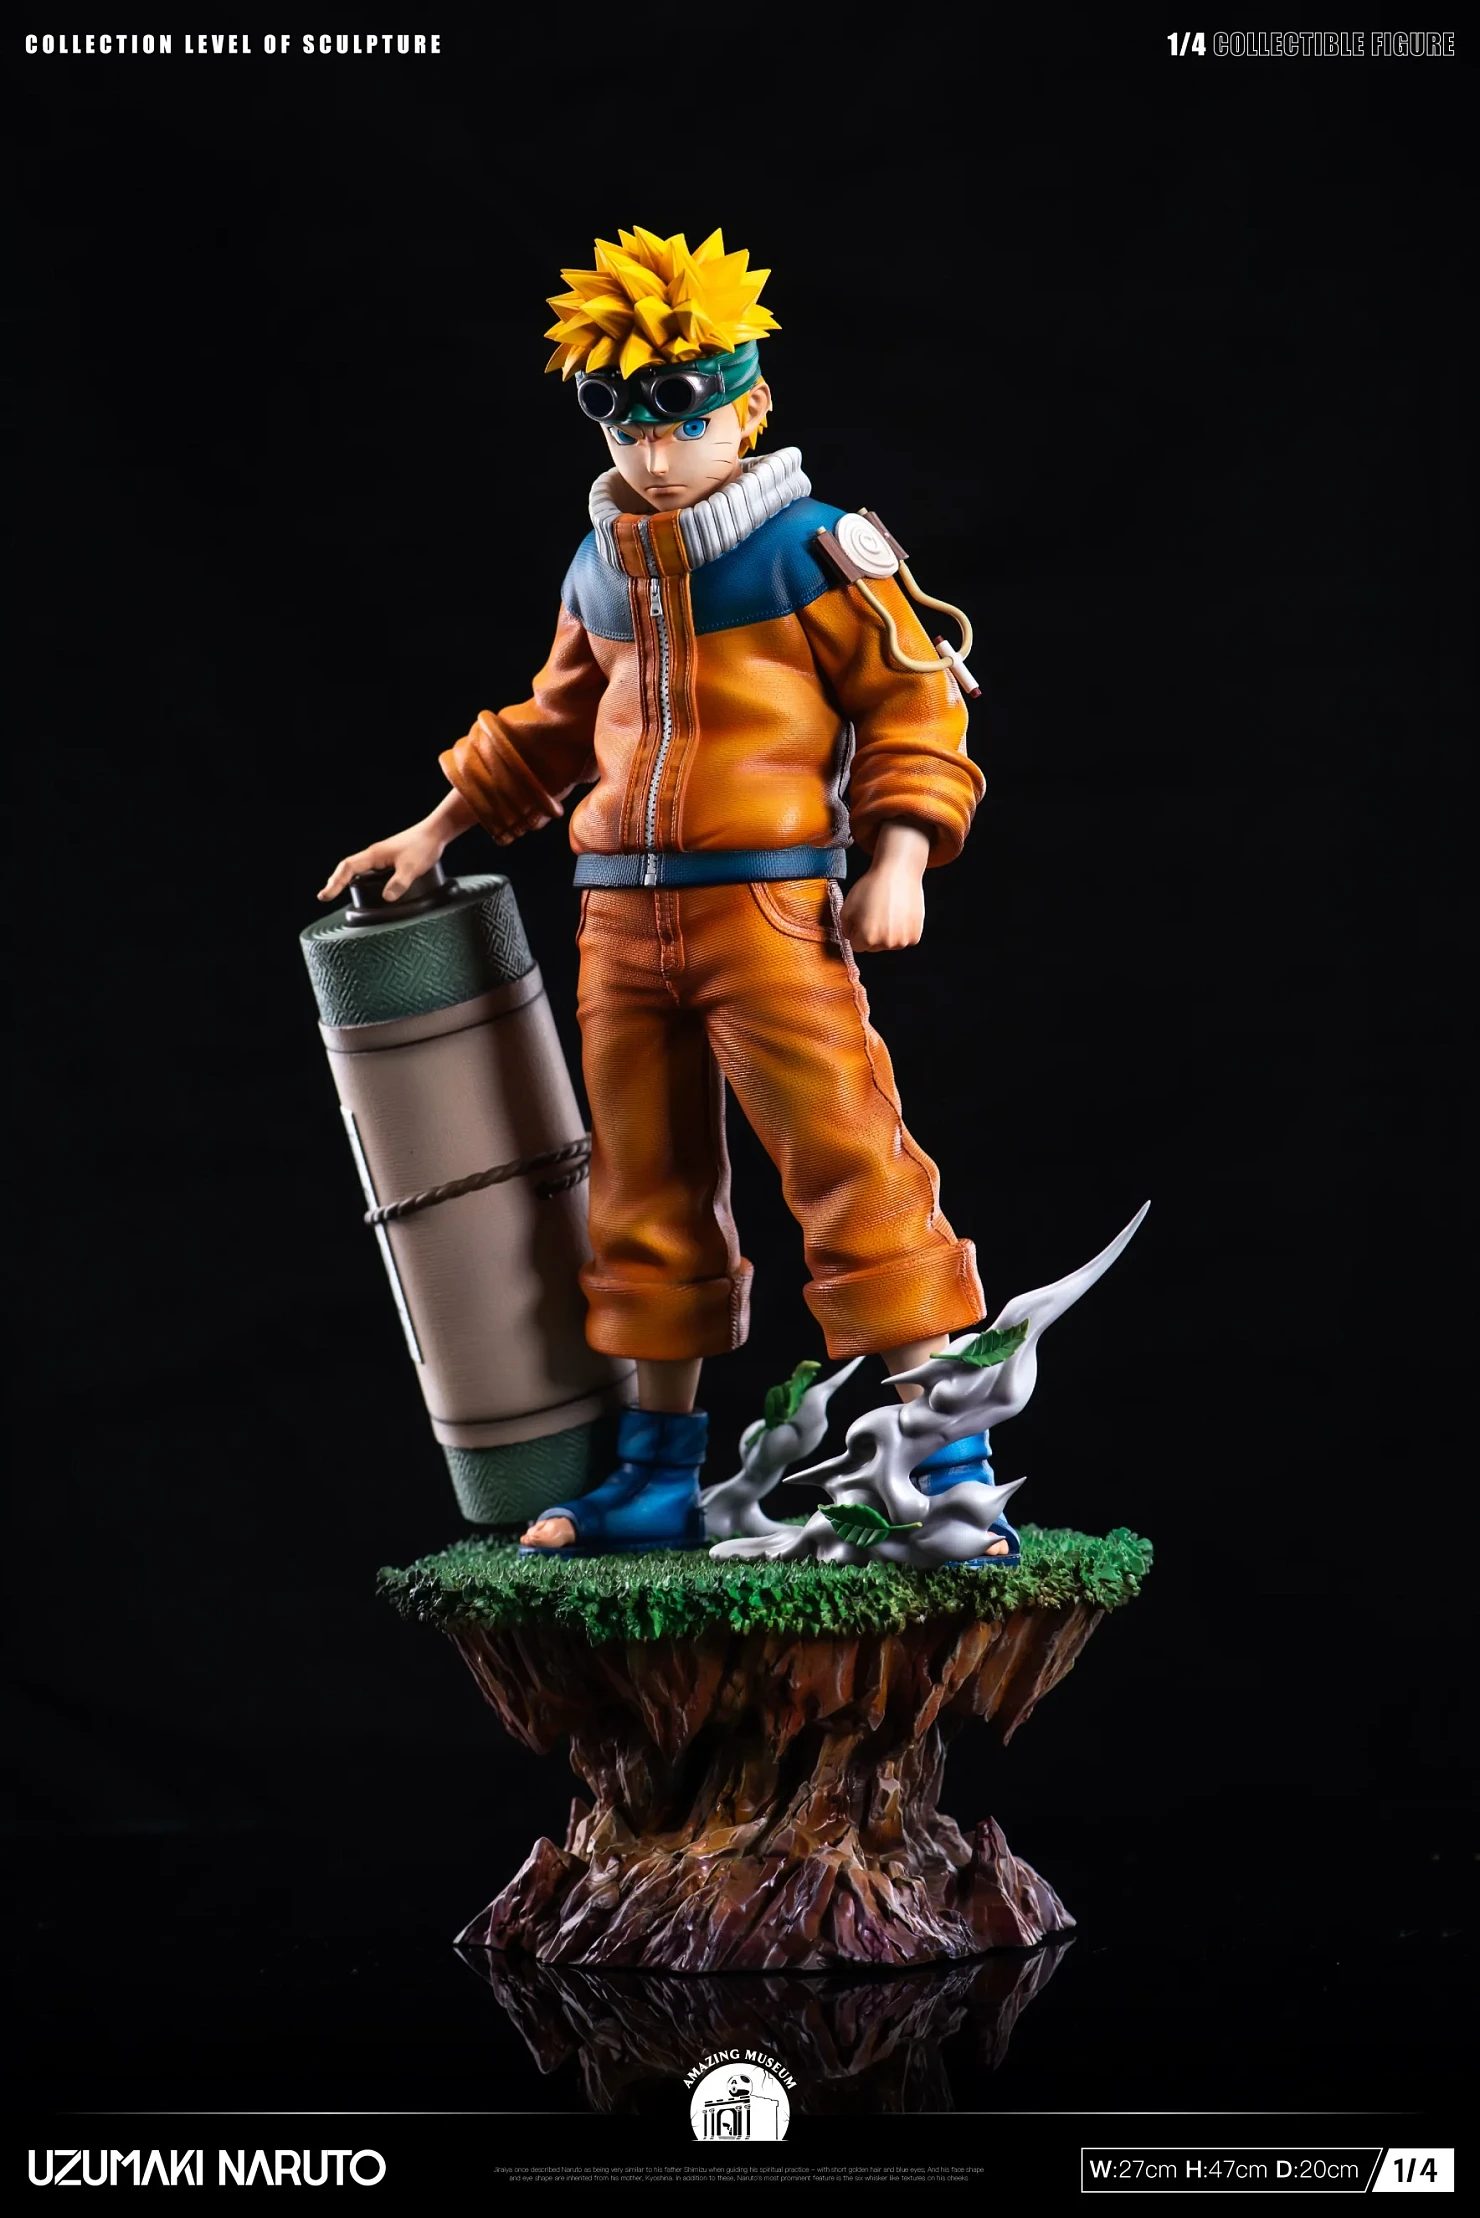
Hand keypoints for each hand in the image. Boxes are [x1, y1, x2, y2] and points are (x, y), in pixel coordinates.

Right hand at [317, 789, 475, 902]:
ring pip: (358, 868)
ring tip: (339, 892)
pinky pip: (369, 870)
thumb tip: (386, 898)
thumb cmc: (423, 846)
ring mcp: (382, 857)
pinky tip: (366, 887)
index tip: (325, 896)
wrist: (436, 832)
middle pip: (348, 868)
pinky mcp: (390, 859)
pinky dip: (361, 878)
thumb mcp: (412, 867)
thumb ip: (400, 883)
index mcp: (374, 855)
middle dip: (336, 881)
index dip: (335, 883)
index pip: (347, 868)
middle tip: (326, 896)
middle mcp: (374, 855)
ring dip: (347, 879)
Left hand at [839, 821, 929, 949]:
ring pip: (890, 944)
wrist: (898, 872)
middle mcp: (886, 943)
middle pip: (874, 947)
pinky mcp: (915, 935)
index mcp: (866, 938)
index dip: (857, 932)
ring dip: (888, 933)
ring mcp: (902, 940)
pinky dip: (902, 930)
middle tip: (876, 913)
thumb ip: (845, 926)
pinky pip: (905, 939)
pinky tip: (899, 914)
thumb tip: (851, 936)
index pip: (857, 945)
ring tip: (888, 912)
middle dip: (872, 934)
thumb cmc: (871, 887)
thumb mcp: (847, 906)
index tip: (862, 919)